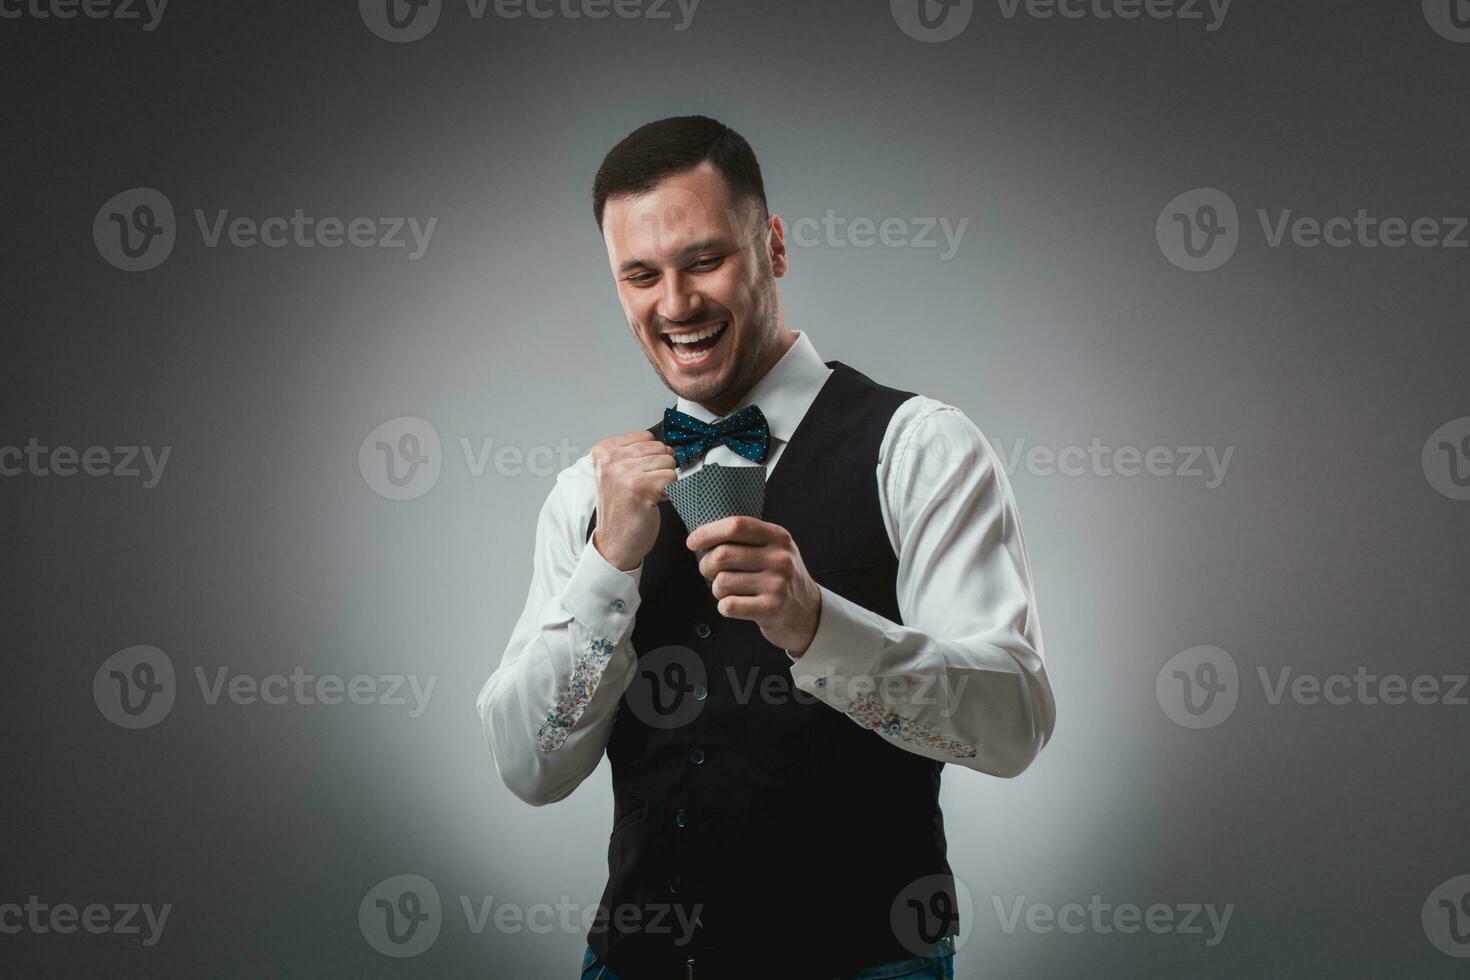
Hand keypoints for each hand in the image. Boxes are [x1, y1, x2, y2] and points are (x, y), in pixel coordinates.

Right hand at [589, 430, 676, 571]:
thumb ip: (634, 454)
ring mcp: (623, 472)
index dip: (652, 457)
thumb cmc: (621, 510)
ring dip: (664, 481)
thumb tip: (667, 446)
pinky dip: (668, 492)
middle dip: (660, 469)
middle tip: (645, 488)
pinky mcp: (639, 487)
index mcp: (603, 451)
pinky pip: (671, 478)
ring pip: (667, 462)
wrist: (615, 544)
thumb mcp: (617, 473)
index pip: (647, 437)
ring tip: (647, 495)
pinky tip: (653, 501)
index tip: (640, 474)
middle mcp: (610, 459)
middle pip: (659, 448)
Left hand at [687, 516, 822, 654]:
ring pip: (722, 582)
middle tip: (711, 572)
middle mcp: (780, 558)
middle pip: (722, 555)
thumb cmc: (780, 578)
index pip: (736, 526)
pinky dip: (724, 606)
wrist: (807, 613)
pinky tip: (737, 604)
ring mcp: (777, 584)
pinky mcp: (771, 608)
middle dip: (706, 565)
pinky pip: (728, 605)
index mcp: (778, 537)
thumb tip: (702, 536)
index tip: (693, 541)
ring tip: (731, 591)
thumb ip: (747, 539)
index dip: (708, 532)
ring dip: (717, 589)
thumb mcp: (775, 549)